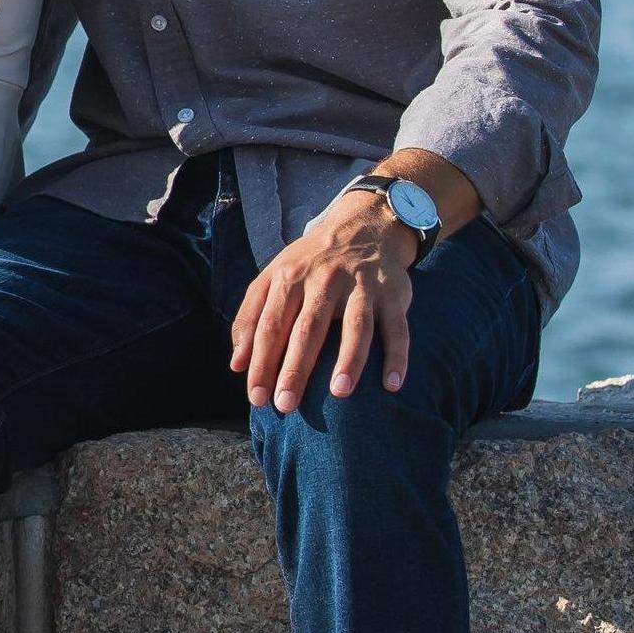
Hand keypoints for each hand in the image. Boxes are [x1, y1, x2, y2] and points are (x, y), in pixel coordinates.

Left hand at [229, 190, 418, 414]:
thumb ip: (250, 317)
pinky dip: (397, 356)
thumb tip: (236, 365)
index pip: (271, 326)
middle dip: (295, 369)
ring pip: (356, 326)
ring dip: (348, 360)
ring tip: (338, 393)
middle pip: (308, 329)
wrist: (362, 227)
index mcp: (289, 278)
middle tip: (285, 405)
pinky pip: (397, 328)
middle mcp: (324, 280)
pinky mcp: (393, 293)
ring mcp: (361, 286)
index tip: (256, 398)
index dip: (261, 362)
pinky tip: (391, 385)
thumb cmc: (309, 264)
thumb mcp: (273, 278)